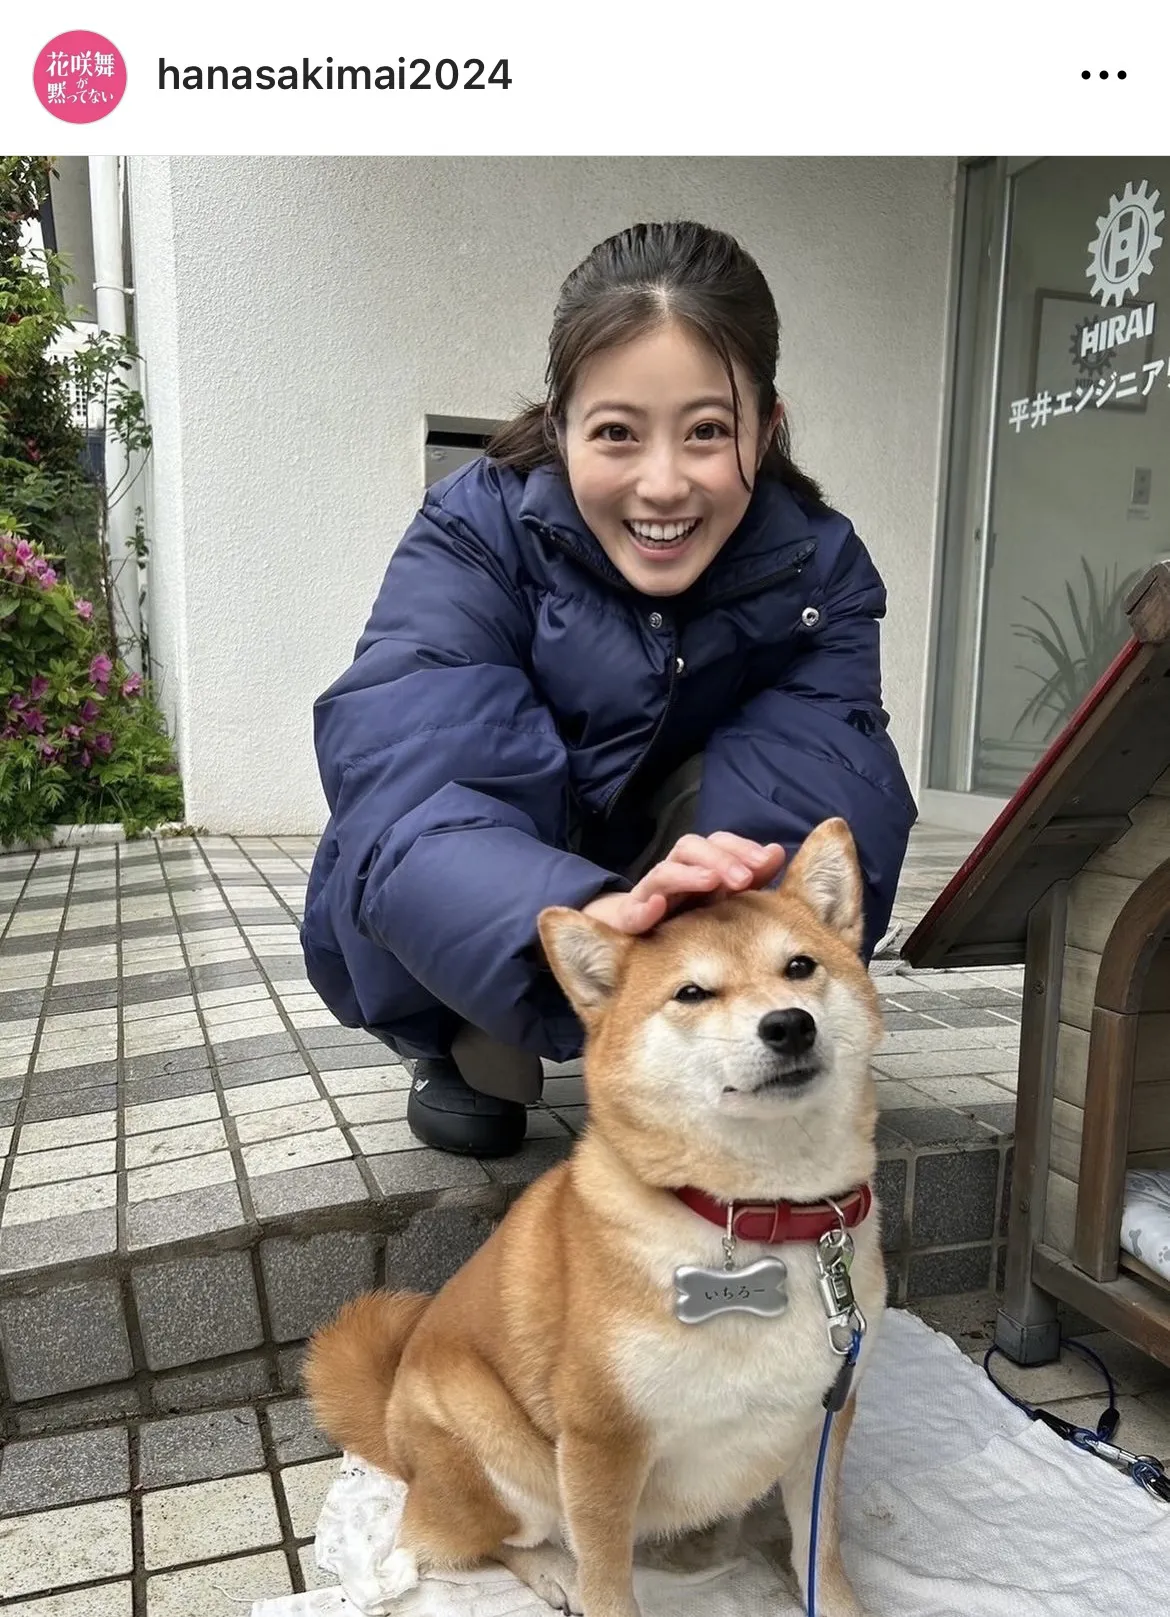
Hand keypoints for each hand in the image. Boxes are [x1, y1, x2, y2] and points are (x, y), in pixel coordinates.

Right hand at [582, 832, 785, 935]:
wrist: (635, 934)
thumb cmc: (687, 913)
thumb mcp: (722, 896)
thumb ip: (751, 876)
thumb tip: (777, 852)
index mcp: (697, 866)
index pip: (717, 842)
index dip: (740, 847)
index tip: (766, 860)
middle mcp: (673, 873)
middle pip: (690, 848)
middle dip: (719, 859)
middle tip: (743, 878)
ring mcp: (649, 894)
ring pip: (663, 873)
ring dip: (688, 874)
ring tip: (710, 881)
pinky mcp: (630, 919)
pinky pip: (633, 911)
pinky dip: (644, 907)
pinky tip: (656, 906)